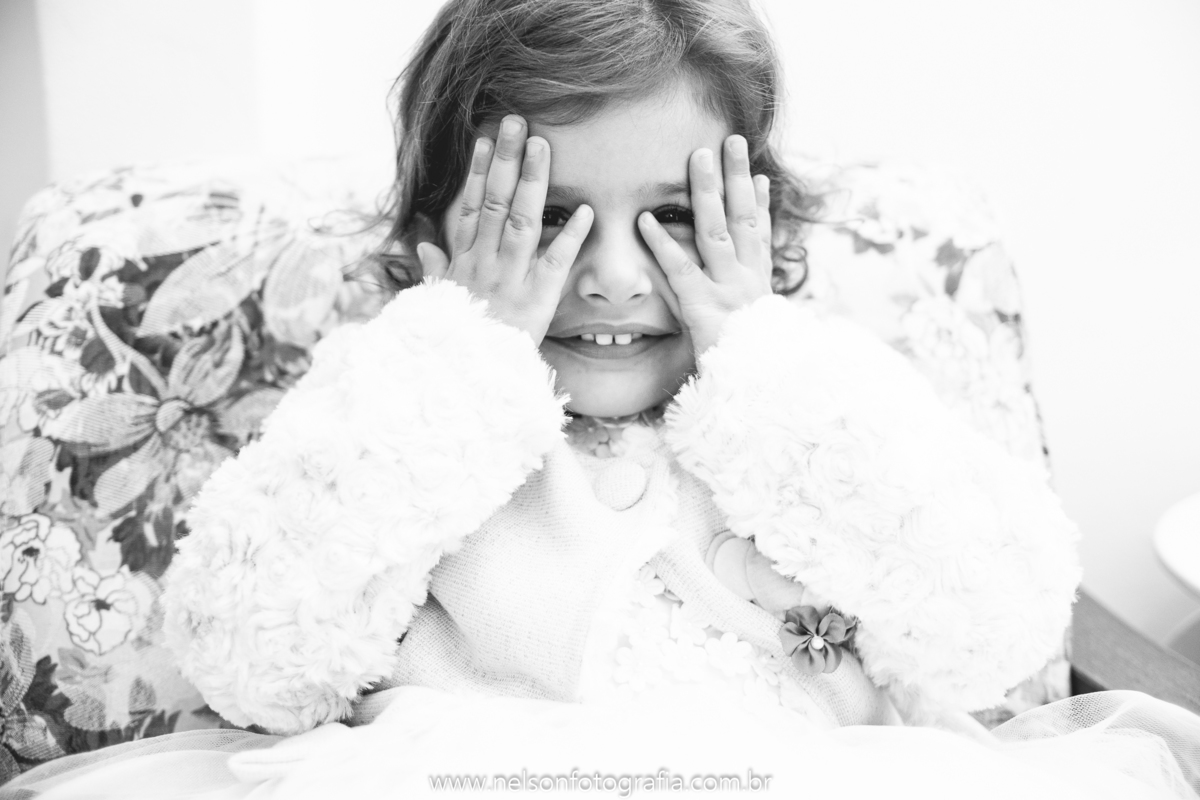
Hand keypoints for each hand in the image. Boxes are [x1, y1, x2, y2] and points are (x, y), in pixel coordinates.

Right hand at [416, 115, 593, 343]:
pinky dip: (570, 237)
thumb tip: (422, 247)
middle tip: (516, 122)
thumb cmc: (453, 342)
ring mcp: (511, 279)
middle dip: (505, 160)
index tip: (485, 140)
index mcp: (463, 264)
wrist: (466, 380)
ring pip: (521, 221)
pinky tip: (587, 211)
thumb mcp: (436, 305)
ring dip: (533, 181)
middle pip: (495, 202)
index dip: (477, 173)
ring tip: (541, 145)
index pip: (470, 209)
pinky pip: (556, 263)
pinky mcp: (538, 299)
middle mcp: (485, 264)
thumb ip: (433, 272)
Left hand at [637, 135, 772, 357]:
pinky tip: (645, 219)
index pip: (760, 234)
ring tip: (698, 158)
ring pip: (718, 231)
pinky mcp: (704, 307)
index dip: (758, 201)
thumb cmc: (754, 368)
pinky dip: (662, 242)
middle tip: (730, 140)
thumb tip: (753, 301)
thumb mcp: (761, 333)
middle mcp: (748, 280)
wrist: (760, 393)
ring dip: (708, 191)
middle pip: (744, 218)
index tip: (755, 172)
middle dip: (736, 177)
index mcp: (760, 285)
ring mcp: (729, 290)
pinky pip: (681, 269)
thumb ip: (751, 309)